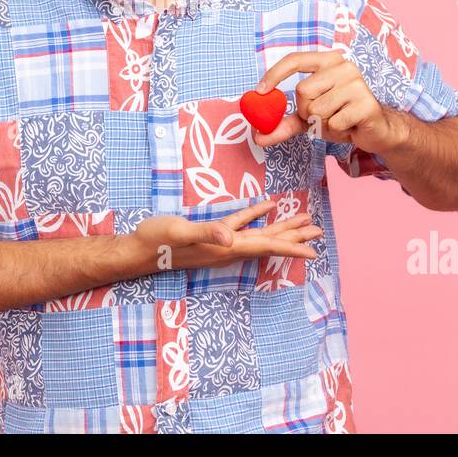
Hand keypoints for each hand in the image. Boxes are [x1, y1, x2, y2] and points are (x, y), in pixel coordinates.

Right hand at [130, 199, 320, 271]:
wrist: (139, 250)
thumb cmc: (157, 241)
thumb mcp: (180, 232)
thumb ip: (206, 233)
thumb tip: (230, 237)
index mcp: (226, 247)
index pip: (265, 246)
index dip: (290, 247)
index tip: (314, 249)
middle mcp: (229, 248)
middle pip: (270, 243)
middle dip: (295, 238)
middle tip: (318, 232)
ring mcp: (222, 242)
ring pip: (260, 234)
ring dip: (282, 228)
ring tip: (304, 222)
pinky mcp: (212, 234)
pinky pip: (242, 224)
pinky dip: (257, 215)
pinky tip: (268, 206)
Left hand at [251, 49, 410, 153]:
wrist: (377, 131)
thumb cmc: (342, 117)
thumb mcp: (310, 118)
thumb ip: (285, 123)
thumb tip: (257, 135)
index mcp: (328, 61)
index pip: (295, 59)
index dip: (274, 74)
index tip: (260, 91)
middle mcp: (344, 66)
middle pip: (302, 91)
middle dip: (306, 112)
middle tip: (323, 116)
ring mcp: (357, 83)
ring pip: (317, 110)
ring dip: (322, 124)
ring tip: (338, 121)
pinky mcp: (366, 103)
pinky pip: (333, 124)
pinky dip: (336, 132)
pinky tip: (350, 126)